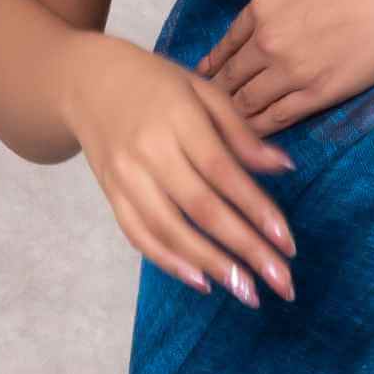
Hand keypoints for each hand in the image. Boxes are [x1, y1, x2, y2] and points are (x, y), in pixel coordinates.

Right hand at [65, 35, 296, 305]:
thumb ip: (241, 133)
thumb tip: (284, 167)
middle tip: (280, 283)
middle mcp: (149, 152)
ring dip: (211, 265)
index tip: (287, 243)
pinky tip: (202, 282)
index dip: (257, 210)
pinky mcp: (111, 195)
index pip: (223, 173)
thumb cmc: (156, 84)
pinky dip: (170, 262)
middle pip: (202, 209)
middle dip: (245, 250)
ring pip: (170, 230)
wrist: (86, 82)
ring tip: (247, 292)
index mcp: (178, 119)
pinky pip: (140, 236)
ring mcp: (125, 177)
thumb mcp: (202, 91)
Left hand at [195, 0, 373, 134]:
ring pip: (246, 104)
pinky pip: (276, 118)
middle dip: (218, 98)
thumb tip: (270, 28)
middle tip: (208, 116)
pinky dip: (260, 130)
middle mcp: (267, 40)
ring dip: (235, 119)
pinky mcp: (316, 94)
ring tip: (226, 134)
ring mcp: (290, 71)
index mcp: (262, 8)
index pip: (226, 47)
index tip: (207, 82)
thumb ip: (279, 10)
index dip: (214, 69)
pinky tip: (253, 139)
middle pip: (230, 79)